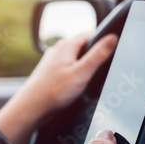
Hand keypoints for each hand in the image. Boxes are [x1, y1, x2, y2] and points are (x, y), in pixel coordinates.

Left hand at [0, 33, 117, 143]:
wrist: (31, 109)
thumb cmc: (53, 92)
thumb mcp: (81, 73)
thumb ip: (98, 55)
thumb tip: (112, 38)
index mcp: (66, 46)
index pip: (91, 34)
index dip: (104, 41)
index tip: (113, 51)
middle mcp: (58, 51)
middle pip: (84, 49)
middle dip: (96, 60)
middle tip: (102, 74)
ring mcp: (54, 62)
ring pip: (77, 61)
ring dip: (86, 71)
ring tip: (90, 85)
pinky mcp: (52, 74)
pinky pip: (70, 71)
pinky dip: (78, 78)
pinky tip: (78, 91)